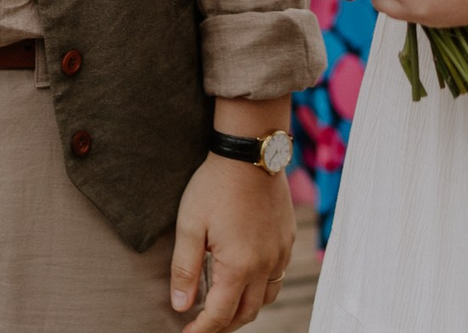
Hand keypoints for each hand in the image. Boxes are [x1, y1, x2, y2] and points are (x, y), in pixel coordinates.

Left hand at [168, 154, 293, 331]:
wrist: (250, 152)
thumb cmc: (215, 185)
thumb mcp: (190, 226)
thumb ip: (185, 269)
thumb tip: (180, 305)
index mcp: (239, 267)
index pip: (220, 315)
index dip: (202, 330)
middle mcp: (265, 266)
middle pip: (247, 313)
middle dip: (224, 325)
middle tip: (203, 324)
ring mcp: (280, 253)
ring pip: (267, 298)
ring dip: (245, 309)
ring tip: (224, 306)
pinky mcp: (287, 239)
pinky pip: (278, 276)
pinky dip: (262, 288)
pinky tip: (246, 277)